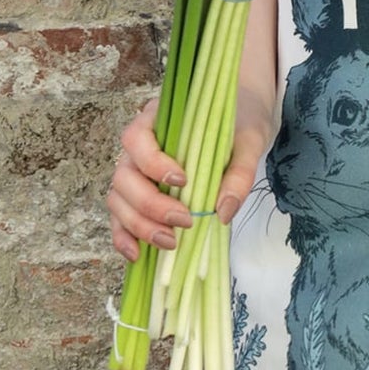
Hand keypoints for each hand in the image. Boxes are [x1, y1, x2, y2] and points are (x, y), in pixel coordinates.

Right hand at [108, 89, 274, 262]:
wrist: (244, 114)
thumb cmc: (241, 120)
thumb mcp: (249, 139)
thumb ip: (239, 172)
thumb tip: (222, 212)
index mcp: (157, 118)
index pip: (137, 139)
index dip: (153, 163)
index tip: (182, 180)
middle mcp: (138, 145)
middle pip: (124, 176)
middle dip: (149, 205)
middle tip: (183, 221)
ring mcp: (135, 170)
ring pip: (118, 199)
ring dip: (138, 225)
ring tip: (170, 242)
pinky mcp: (140, 193)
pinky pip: (121, 215)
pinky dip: (125, 236)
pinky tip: (138, 255)